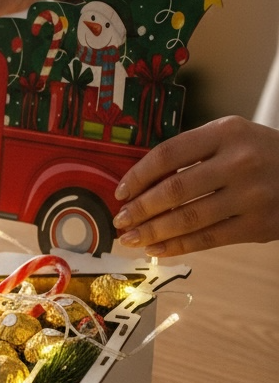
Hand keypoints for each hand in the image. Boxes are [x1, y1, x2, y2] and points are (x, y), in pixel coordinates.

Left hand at [113, 116, 278, 256]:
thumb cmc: (261, 154)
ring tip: (131, 238)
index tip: (121, 191)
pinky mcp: (257, 226)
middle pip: (175, 189)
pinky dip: (177, 247)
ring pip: (188, 218)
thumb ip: (193, 153)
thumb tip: (142, 183)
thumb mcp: (233, 137)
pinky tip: (157, 249)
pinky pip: (207, 239)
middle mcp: (239, 162)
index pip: (169, 154)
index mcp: (227, 132)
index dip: (139, 175)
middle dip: (141, 208)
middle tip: (121, 220)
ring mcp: (250, 196)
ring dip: (153, 232)